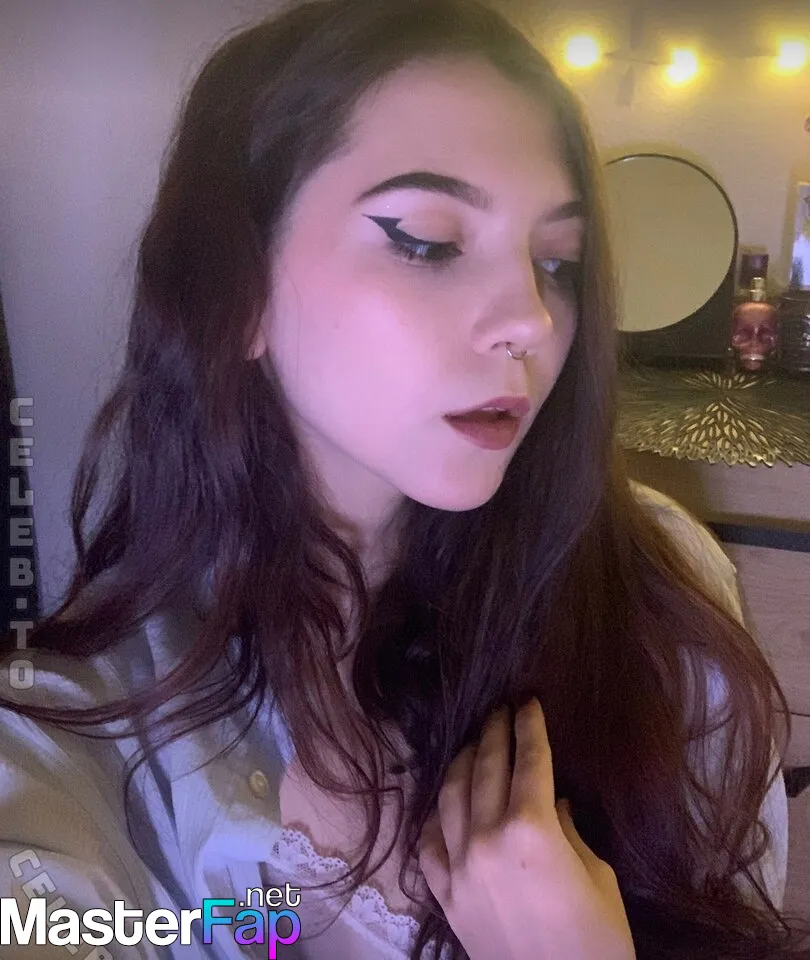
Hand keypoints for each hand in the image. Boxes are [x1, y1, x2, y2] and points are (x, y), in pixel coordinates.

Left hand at [417, 699, 635, 959]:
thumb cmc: (597, 941)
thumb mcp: (596, 877)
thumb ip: (568, 832)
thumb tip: (553, 804)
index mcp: (531, 829)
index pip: (528, 760)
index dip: (529, 726)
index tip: (528, 701)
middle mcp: (486, 838)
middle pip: (486, 768)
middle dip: (494, 732)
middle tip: (500, 710)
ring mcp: (458, 867)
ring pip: (450, 796)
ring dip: (463, 763)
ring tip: (475, 745)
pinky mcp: (444, 896)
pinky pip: (428, 843)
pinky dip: (435, 816)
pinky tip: (444, 804)